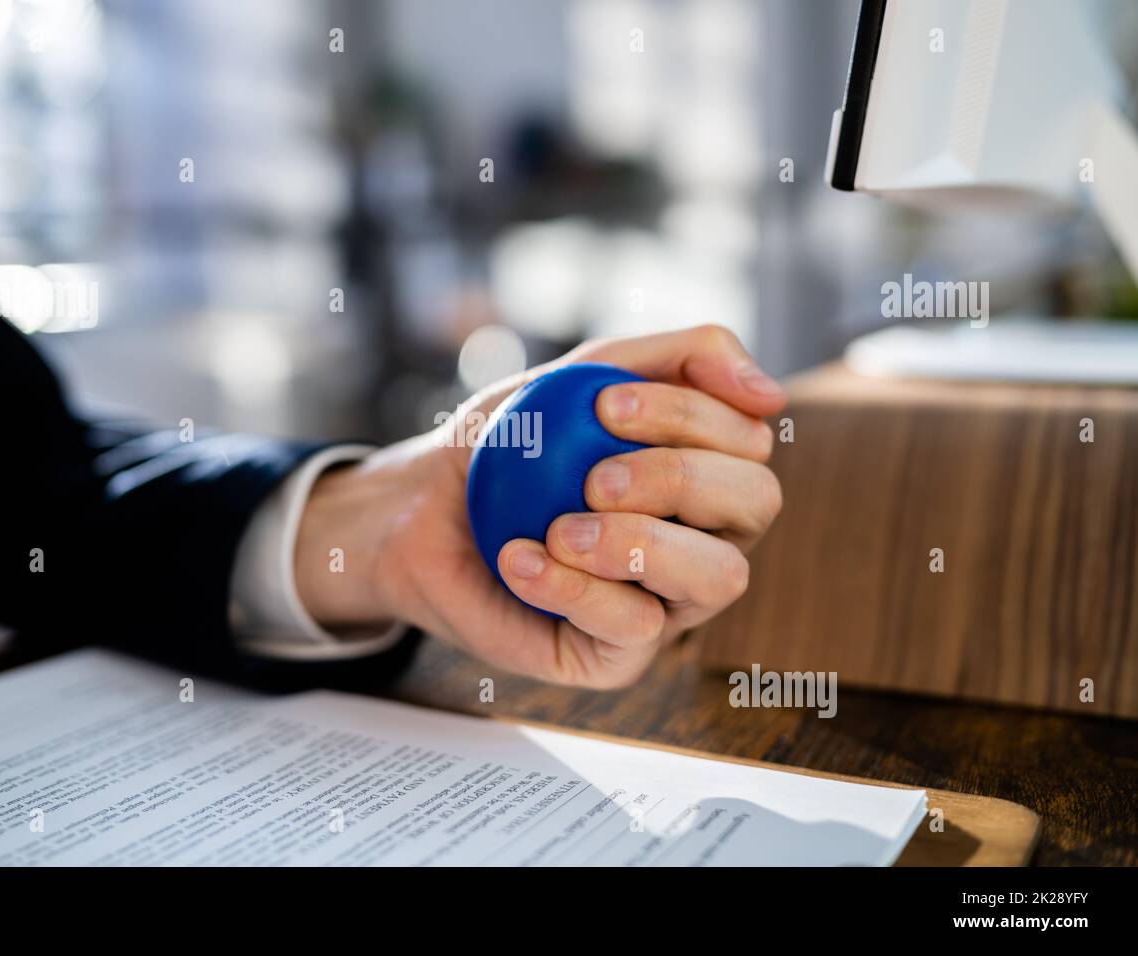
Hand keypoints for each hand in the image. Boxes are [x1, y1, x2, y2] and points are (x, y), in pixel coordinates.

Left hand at [294, 325, 785, 688]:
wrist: (419, 511)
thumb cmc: (507, 448)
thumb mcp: (580, 377)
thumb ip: (677, 359)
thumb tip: (770, 393)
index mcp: (706, 472)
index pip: (750, 438)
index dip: (687, 413)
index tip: (602, 402)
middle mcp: (703, 538)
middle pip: (757, 502)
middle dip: (676, 475)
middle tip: (592, 475)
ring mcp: (666, 602)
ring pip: (721, 576)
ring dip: (642, 538)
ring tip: (564, 527)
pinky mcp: (618, 655)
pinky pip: (635, 627)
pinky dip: (572, 585)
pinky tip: (520, 558)